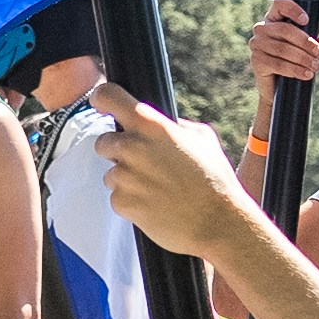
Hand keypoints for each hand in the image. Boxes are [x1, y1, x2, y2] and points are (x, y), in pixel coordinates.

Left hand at [94, 81, 240, 250]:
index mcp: (151, 126)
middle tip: (143, 163)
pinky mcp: (121, 202)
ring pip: (111, 173)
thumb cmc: (214, 180)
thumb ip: (175, 125)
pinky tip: (154, 204)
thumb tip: (162, 123)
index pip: (109, 96)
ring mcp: (124, 176)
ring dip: (127, 179)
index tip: (101, 103)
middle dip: (117, 151)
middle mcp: (132, 147)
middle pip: (103, 142)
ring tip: (156, 188)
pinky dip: (131, 201)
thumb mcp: (203, 138)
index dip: (102, 98)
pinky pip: (117, 197)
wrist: (217, 222)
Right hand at [246, 1, 318, 89]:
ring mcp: (257, 44)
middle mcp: (262, 27)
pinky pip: (277, 64)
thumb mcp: (315, 46)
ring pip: (282, 48)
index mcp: (276, 17)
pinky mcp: (256, 61)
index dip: (292, 9)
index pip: (280, 4)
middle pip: (284, 29)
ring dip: (302, 58)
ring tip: (315, 67)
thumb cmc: (299, 58)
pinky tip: (305, 74)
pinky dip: (294, 70)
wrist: (283, 86)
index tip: (306, 20)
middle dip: (305, 42)